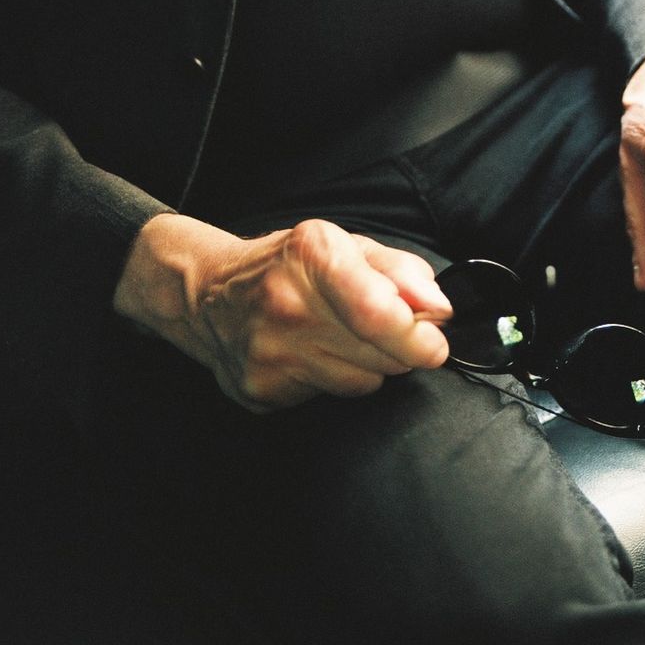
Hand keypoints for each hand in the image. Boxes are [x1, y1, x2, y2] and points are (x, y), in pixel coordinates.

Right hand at [113, 214, 451, 411]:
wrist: (205, 295)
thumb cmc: (286, 267)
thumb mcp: (346, 247)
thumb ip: (401, 273)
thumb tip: (439, 308)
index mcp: (314, 256)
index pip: (382, 314)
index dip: (419, 336)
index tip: (432, 341)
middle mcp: (288, 304)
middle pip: (381, 355)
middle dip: (399, 348)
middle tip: (384, 332)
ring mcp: (270, 351)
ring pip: (361, 382)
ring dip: (365, 366)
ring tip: (339, 339)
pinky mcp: (260, 388)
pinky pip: (327, 397)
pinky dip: (331, 380)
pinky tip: (310, 356)